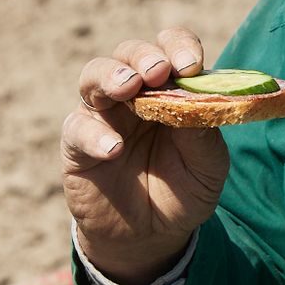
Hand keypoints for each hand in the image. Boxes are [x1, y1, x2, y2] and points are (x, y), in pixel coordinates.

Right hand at [60, 28, 228, 284]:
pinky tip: (114, 149)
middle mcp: (133, 93)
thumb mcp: (207, 166)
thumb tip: (198, 101)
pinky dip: (94, 134)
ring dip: (111, 76)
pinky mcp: (77, 145)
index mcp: (170, 88)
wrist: (152, 237)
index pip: (171, 48)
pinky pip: (77, 129)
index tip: (191, 66)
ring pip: (94, 77)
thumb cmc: (184, 191)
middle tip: (158, 71)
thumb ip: (203, 133)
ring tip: (128, 87)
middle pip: (129, 53)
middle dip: (143, 56)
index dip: (179, 47)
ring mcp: (102, 115)